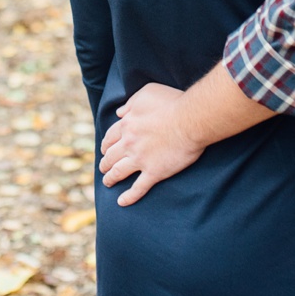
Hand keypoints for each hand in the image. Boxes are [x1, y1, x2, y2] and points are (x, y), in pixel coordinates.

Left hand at [98, 82, 202, 206]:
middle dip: (105, 163)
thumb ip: (131, 103)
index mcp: (127, 125)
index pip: (110, 137)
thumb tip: (119, 112)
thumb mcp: (147, 93)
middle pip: (110, 156)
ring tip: (108, 182)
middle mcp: (129, 143)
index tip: (104, 150)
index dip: (105, 145)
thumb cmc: (172, 102)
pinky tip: (122, 202)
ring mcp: (140, 160)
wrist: (191, 120)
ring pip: (119, 172)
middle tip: (104, 167)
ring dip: (111, 178)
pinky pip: (138, 188)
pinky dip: (129, 197)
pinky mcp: (154, 172)